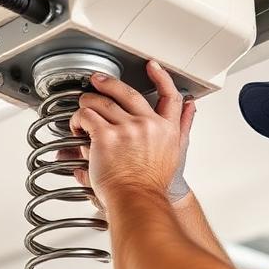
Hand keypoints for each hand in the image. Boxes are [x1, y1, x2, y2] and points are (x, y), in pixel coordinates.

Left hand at [59, 60, 195, 212]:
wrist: (138, 201)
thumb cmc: (152, 185)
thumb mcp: (176, 153)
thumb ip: (184, 126)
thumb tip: (192, 106)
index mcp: (167, 129)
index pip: (169, 95)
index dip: (161, 77)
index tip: (152, 66)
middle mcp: (149, 125)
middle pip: (127, 93)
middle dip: (109, 83)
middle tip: (97, 81)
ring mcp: (128, 129)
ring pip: (102, 102)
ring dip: (88, 104)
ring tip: (81, 114)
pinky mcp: (107, 136)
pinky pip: (87, 116)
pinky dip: (78, 120)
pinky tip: (77, 128)